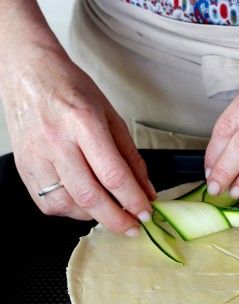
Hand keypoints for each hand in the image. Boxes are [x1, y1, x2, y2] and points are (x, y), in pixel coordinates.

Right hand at [0, 49, 155, 235]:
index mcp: (83, 123)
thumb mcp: (111, 116)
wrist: (29, 73)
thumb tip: (146, 190)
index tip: (146, 212)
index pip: (113, 174)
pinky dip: (70, 210)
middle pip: (90, 196)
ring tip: (109, 211)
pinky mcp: (23, 166)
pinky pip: (47, 202)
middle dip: (116, 219)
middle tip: (133, 227)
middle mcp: (56, 141)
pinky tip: (83, 204)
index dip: (133, 200)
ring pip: (68, 204)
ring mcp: (36, 155)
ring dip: (93, 216)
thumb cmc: (72, 89)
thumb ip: (131, 156)